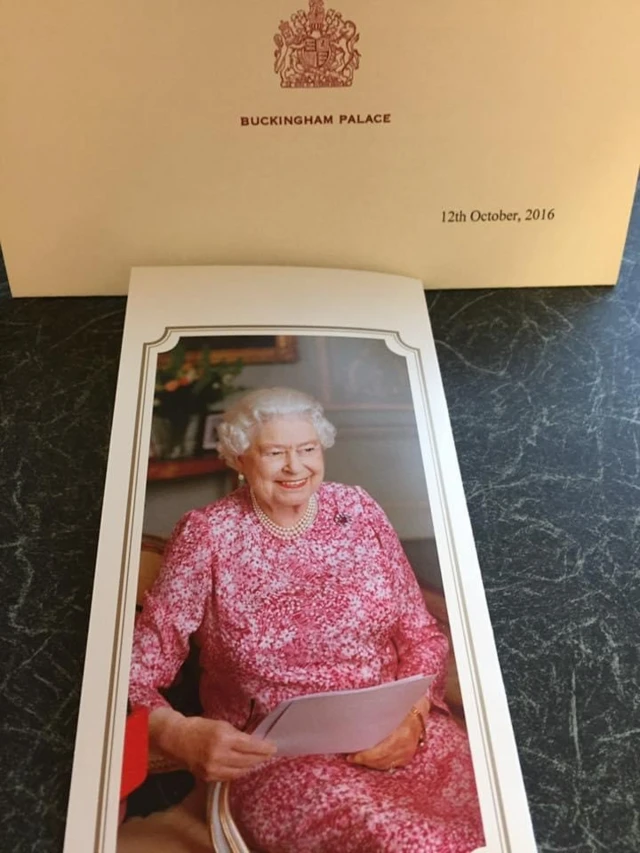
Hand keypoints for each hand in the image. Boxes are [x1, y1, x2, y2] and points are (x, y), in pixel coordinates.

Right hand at [150, 709, 276, 782]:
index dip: (264, 748)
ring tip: (259, 760)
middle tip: (269, 754)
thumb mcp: (221, 725)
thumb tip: (254, 742)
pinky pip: (229, 777)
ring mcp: (213, 769)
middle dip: (260, 758)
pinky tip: (244, 767)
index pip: (250, 746)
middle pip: (247, 761)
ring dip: (251, 766)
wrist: (177, 739)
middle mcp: (219, 755)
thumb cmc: (200, 727)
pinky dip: (239, 772)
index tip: (274, 747)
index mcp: (223, 738)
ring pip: (240, 771)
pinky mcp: (208, 777)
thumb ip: (237, 735)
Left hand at [346, 703, 427, 771]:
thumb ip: (378, 717)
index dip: (365, 756)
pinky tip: (369, 761)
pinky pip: (390, 765)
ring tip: (357, 759)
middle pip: (381, 760)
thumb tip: (357, 719)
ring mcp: (407, 753)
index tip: (352, 755)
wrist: (418, 712)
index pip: (380, 752)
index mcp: (401, 735)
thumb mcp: (391, 709)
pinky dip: (379, 764)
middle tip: (351, 757)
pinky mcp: (407, 757)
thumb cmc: (403, 706)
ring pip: (385, 764)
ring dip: (370, 764)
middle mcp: (405, 747)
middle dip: (364, 760)